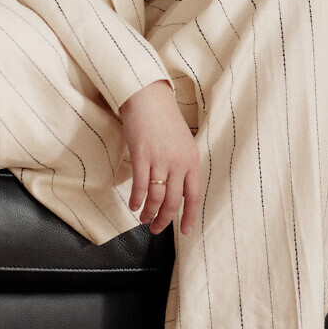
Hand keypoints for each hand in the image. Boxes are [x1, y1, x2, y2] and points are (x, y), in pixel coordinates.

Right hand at [117, 80, 202, 235]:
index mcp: (192, 160)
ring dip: (149, 212)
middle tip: (155, 229)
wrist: (148, 97)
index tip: (184, 231)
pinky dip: (137, 199)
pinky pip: (140, 186)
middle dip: (164, 220)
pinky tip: (133, 205)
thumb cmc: (164, 119)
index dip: (189, 216)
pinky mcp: (141, 156)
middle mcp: (179, 162)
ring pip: (156, 197)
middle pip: (173, 202)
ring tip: (143, 219)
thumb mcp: (183, 143)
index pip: (194, 196)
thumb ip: (183, 165)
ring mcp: (160, 159)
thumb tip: (177, 190)